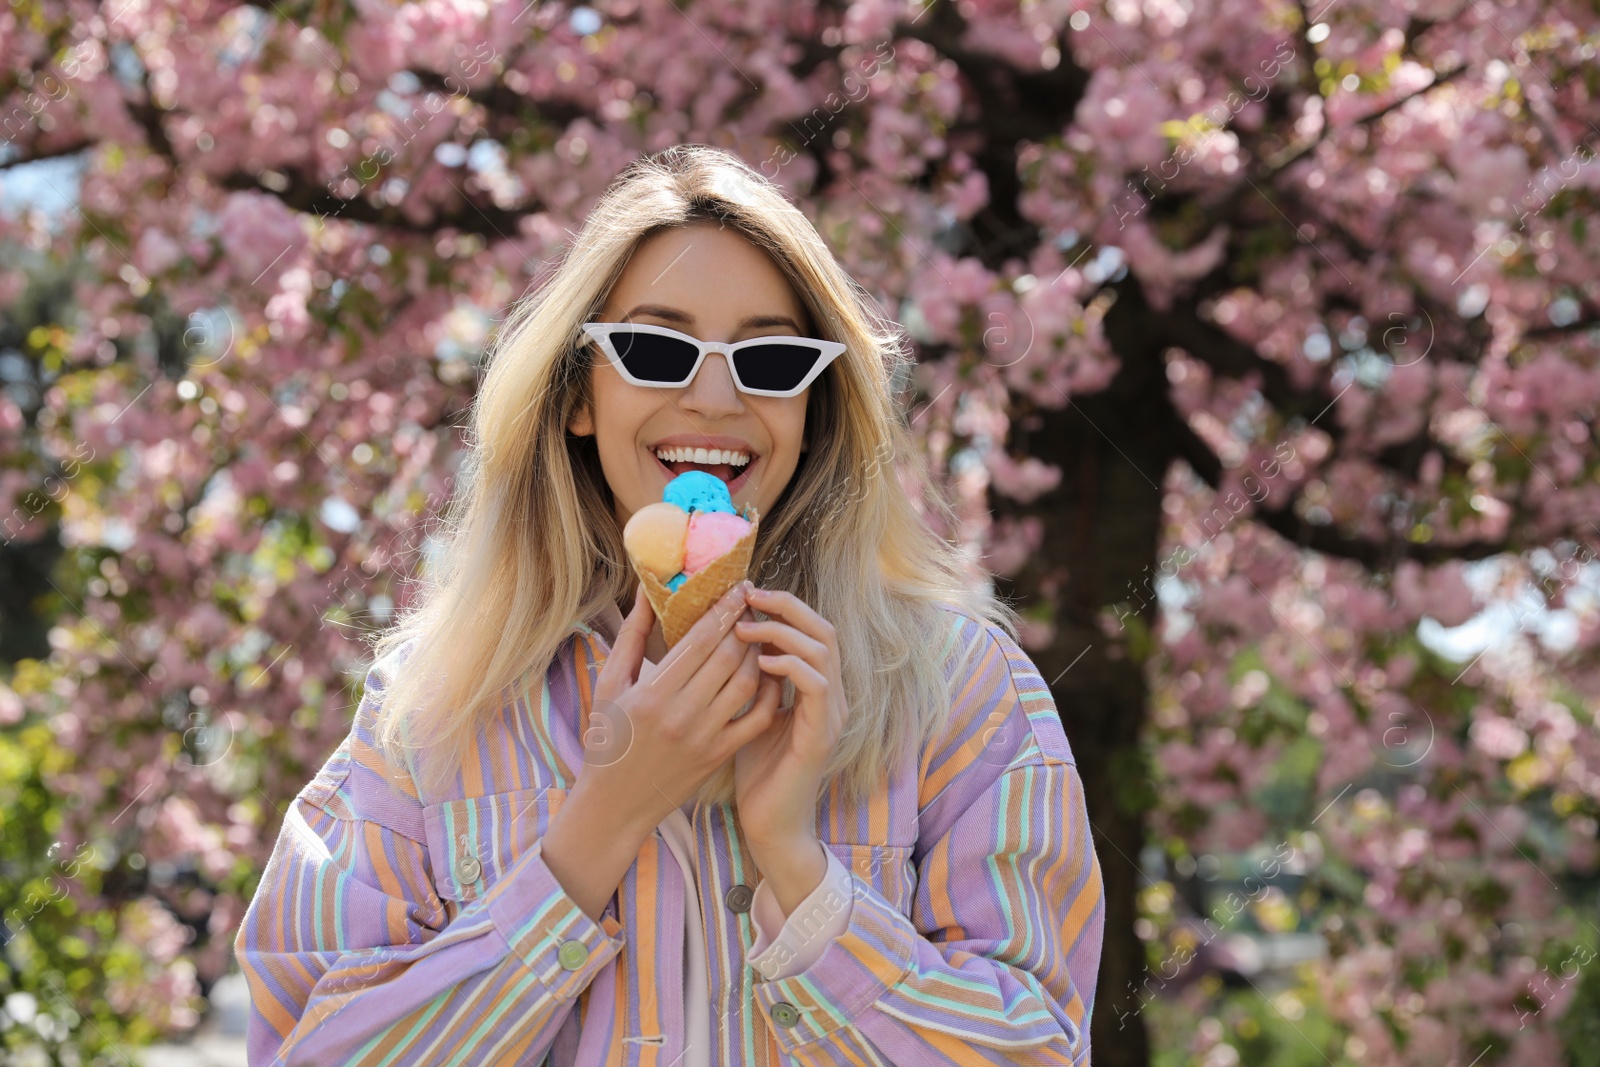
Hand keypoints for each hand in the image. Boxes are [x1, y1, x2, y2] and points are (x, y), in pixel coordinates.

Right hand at [568, 580, 784, 840]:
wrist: (613, 805)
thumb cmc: (607, 739)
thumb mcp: (610, 685)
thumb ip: (632, 636)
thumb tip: (646, 591)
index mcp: (651, 693)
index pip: (699, 640)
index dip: (723, 609)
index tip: (738, 587)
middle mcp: (681, 715)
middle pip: (727, 656)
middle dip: (744, 623)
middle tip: (753, 602)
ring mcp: (704, 737)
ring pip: (745, 683)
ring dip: (757, 653)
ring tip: (758, 633)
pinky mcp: (719, 756)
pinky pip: (755, 718)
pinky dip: (768, 692)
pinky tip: (768, 672)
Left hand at [730, 587, 846, 853]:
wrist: (770, 824)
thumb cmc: (757, 771)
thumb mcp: (749, 711)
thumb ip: (748, 677)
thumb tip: (722, 639)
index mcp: (816, 688)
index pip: (811, 630)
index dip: (783, 606)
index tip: (745, 593)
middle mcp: (831, 696)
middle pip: (823, 629)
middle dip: (786, 606)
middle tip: (748, 596)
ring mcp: (830, 715)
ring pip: (821, 650)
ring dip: (781, 631)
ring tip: (745, 628)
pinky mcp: (821, 735)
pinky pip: (814, 684)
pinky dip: (789, 665)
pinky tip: (761, 662)